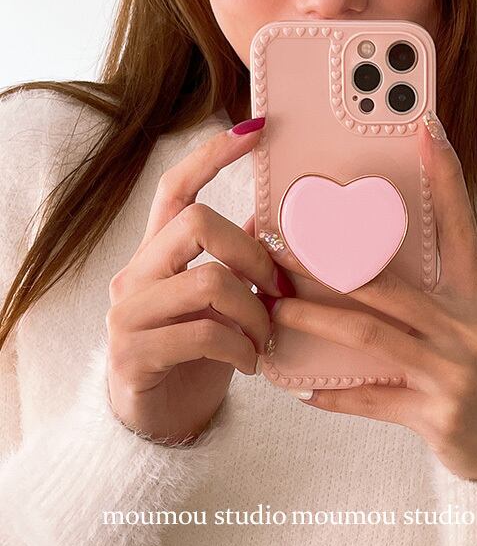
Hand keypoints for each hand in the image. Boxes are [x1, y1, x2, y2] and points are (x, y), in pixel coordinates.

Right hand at [106, 118, 286, 445]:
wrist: (160, 416)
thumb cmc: (196, 351)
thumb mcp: (220, 302)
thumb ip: (236, 260)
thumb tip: (270, 219)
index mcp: (157, 255)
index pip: (176, 189)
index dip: (213, 156)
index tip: (255, 129)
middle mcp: (134, 275)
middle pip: (196, 223)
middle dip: (254, 253)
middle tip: (279, 289)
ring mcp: (128, 314)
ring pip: (209, 281)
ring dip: (256, 311)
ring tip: (267, 337)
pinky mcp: (135, 354)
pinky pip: (203, 334)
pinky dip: (242, 348)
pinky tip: (253, 363)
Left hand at [260, 111, 476, 481]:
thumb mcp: (474, 326)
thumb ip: (430, 297)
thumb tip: (368, 271)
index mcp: (476, 297)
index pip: (461, 226)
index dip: (446, 176)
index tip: (426, 129)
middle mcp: (467, 327)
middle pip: (386, 281)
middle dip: (325, 261)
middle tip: (277, 242)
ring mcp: (454, 371)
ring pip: (369, 334)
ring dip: (314, 321)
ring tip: (274, 308)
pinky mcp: (437, 415)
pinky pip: (371, 400)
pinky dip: (333, 395)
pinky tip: (300, 388)